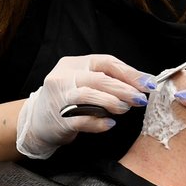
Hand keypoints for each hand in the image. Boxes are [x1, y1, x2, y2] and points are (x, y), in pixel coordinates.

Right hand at [16, 54, 153, 158]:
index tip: (148, 84)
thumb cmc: (67, 100)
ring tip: (125, 109)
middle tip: (141, 99)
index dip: (129, 73)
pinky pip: (81, 119)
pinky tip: (109, 124)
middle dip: (124, 88)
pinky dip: (97, 121)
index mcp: (73, 64)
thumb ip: (106, 80)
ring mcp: (60, 98)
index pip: (105, 62)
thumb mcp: (82, 82)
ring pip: (88, 95)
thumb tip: (141, 83)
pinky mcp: (58, 118)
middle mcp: (64, 77)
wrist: (36, 121)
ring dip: (112, 102)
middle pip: (98, 78)